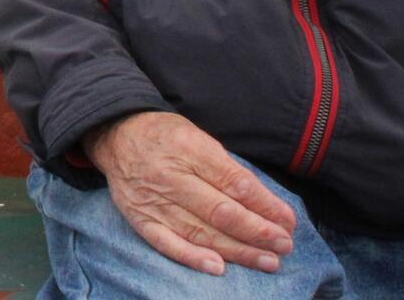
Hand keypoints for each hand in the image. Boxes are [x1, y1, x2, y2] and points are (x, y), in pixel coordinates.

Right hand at [80, 111, 297, 275]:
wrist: (116, 135)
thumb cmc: (165, 135)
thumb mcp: (198, 136)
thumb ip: (226, 167)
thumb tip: (263, 202)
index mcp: (188, 148)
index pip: (234, 183)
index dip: (265, 205)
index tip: (287, 220)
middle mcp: (170, 177)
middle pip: (221, 212)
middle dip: (258, 232)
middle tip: (285, 245)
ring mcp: (153, 201)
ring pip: (200, 233)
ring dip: (237, 251)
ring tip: (267, 261)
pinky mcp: (140, 219)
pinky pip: (167, 243)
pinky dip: (192, 258)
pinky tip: (219, 268)